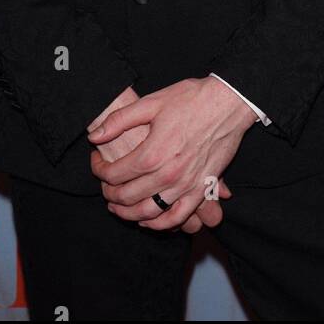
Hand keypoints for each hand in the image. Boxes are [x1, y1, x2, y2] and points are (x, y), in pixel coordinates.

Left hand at [87, 76, 255, 230]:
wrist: (229, 102)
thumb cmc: (191, 99)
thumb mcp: (152, 102)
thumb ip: (119, 120)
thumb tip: (95, 135)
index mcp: (152, 153)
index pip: (114, 174)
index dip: (99, 170)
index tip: (96, 162)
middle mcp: (167, 175)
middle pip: (127, 196)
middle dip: (109, 193)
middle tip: (104, 185)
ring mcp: (185, 186)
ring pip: (148, 212)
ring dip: (127, 213)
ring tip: (117, 207)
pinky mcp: (202, 190)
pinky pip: (177, 218)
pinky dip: (159, 224)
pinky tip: (147, 219)